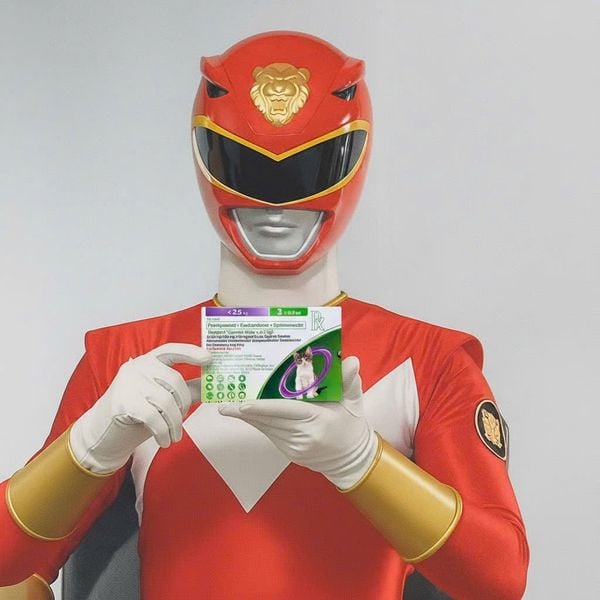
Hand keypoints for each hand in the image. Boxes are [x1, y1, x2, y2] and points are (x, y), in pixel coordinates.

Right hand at [70, 343, 210, 473]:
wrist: (102, 433)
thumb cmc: (136, 413)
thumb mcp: (162, 398)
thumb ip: (185, 389)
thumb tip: (210, 385)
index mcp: (148, 361)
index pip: (171, 350)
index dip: (191, 352)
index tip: (209, 358)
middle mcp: (137, 366)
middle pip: (175, 380)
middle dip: (184, 405)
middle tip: (182, 421)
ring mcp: (128, 382)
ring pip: (166, 401)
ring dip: (175, 424)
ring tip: (174, 436)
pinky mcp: (122, 402)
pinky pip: (154, 417)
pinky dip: (164, 432)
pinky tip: (164, 441)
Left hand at [218, 356, 376, 489]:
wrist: (353, 458)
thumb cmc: (352, 425)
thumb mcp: (354, 401)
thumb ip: (349, 381)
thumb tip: (351, 360)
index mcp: (320, 420)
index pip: (287, 411)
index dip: (264, 407)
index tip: (244, 403)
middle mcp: (305, 436)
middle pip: (270, 421)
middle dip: (246, 411)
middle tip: (224, 402)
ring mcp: (296, 447)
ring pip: (266, 428)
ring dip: (248, 417)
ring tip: (228, 406)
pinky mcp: (290, 452)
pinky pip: (270, 434)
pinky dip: (258, 423)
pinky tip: (246, 414)